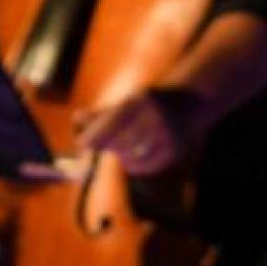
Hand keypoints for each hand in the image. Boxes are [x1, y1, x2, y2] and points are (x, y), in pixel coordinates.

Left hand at [73, 89, 201, 175]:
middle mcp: (157, 116)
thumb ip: (101, 112)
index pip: (113, 121)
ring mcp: (168, 134)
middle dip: (107, 146)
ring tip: (121, 148)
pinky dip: (136, 165)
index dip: (95, 135)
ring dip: (121, 155)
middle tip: (97, 146)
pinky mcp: (175, 149)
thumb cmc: (150, 102)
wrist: (190, 101)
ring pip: (133, 156)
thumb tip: (76, 118)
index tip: (82, 143)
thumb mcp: (127, 101)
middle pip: (121, 141)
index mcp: (143, 100)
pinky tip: (134, 156)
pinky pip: (147, 165)